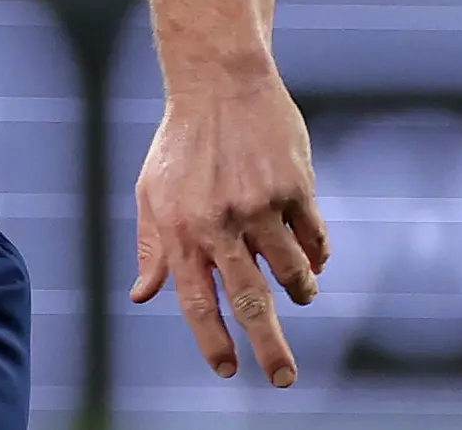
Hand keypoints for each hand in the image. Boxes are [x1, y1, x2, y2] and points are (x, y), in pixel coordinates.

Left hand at [130, 69, 329, 387]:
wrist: (218, 82)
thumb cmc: (181, 144)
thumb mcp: (152, 192)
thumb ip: (153, 247)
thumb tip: (143, 295)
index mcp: (180, 228)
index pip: (196, 299)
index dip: (213, 340)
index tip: (229, 370)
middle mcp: (219, 222)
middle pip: (250, 300)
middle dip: (270, 348)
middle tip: (285, 379)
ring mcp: (260, 205)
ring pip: (293, 273)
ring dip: (301, 292)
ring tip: (303, 293)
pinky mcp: (296, 187)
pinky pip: (316, 241)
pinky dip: (318, 256)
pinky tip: (314, 257)